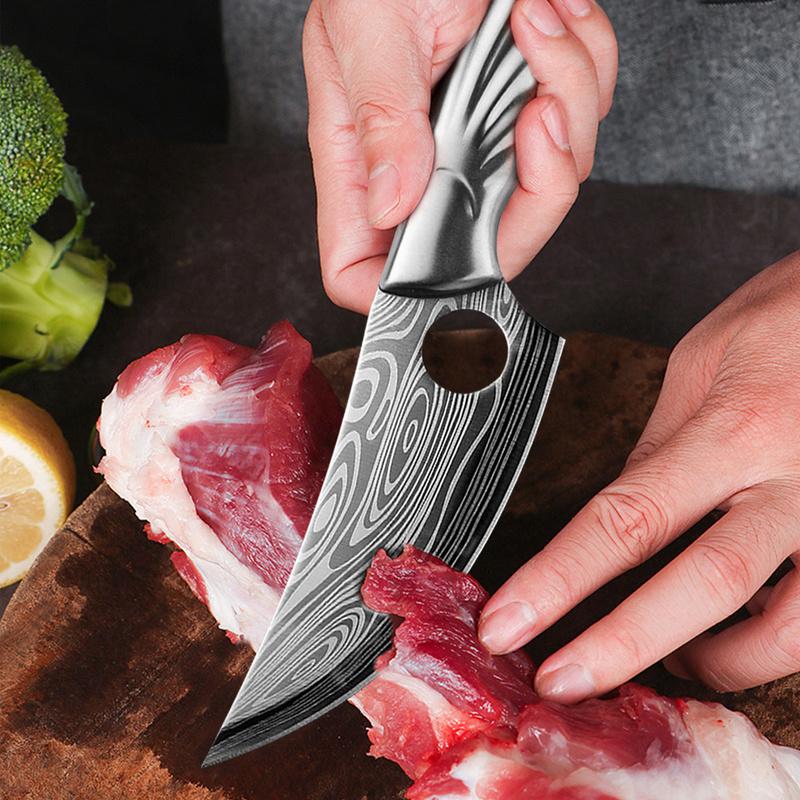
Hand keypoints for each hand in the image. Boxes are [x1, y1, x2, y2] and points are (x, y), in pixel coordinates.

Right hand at [303, 0, 616, 312]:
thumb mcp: (370, 27)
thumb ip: (382, 121)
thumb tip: (391, 205)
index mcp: (365, 164)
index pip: (366, 274)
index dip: (403, 294)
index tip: (455, 263)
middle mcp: (423, 167)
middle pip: (487, 247)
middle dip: (537, 184)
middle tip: (537, 110)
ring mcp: (478, 145)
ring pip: (550, 181)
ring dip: (570, 95)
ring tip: (536, 24)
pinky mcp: (522, 112)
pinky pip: (580, 125)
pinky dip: (586, 64)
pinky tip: (552, 17)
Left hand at [479, 251, 799, 700]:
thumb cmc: (786, 318)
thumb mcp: (702, 364)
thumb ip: (662, 447)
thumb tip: (620, 519)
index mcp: (733, 429)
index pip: (626, 518)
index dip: (558, 581)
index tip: (507, 623)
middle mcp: (792, 481)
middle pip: (704, 586)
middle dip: (623, 648)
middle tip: (560, 684)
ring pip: (788, 630)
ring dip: (718, 664)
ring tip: (671, 663)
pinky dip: (771, 640)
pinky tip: (740, 631)